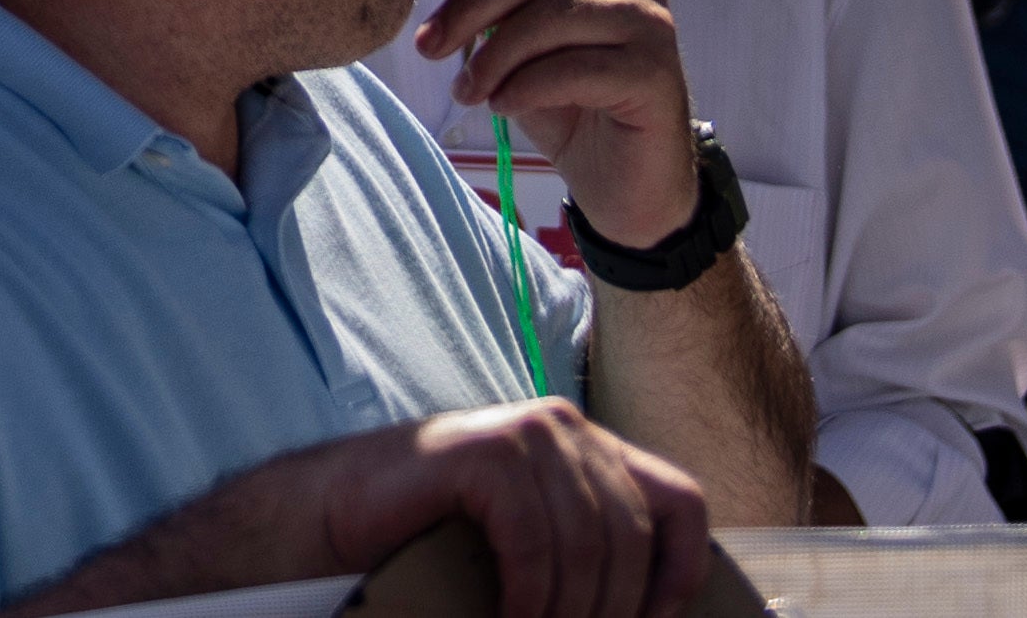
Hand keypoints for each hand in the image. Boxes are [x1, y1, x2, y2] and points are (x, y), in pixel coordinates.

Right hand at [336, 400, 717, 617]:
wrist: (342, 511)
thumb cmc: (439, 537)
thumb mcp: (537, 540)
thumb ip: (589, 548)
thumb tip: (651, 615)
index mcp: (591, 446)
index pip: (684, 500)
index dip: (683, 571)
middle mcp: (568, 427)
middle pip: (634, 535)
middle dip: (613, 609)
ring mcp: (526, 432)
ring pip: (588, 545)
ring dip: (568, 612)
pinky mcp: (485, 451)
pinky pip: (533, 540)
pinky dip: (528, 595)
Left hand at [411, 0, 715, 254]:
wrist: (626, 185)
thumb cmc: (567, 106)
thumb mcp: (517, 43)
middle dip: (467, 8)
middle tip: (427, 46)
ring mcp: (648, 22)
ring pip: (549, 17)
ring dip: (491, 56)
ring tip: (465, 91)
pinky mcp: (654, 72)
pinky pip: (571, 67)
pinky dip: (523, 86)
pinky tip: (501, 106)